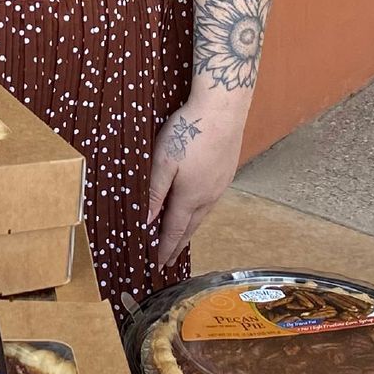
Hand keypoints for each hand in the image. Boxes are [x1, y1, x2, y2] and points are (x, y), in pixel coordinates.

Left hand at [145, 93, 248, 278]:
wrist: (223, 109)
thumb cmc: (189, 131)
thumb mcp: (163, 161)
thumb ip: (154, 192)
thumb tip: (147, 221)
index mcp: (190, 196)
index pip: (174, 231)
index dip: (165, 248)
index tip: (158, 264)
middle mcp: (208, 196)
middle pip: (191, 227)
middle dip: (178, 244)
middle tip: (169, 259)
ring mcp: (221, 185)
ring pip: (202, 214)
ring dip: (190, 228)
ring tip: (181, 237)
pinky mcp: (227, 172)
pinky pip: (211, 200)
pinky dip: (200, 212)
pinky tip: (197, 207)